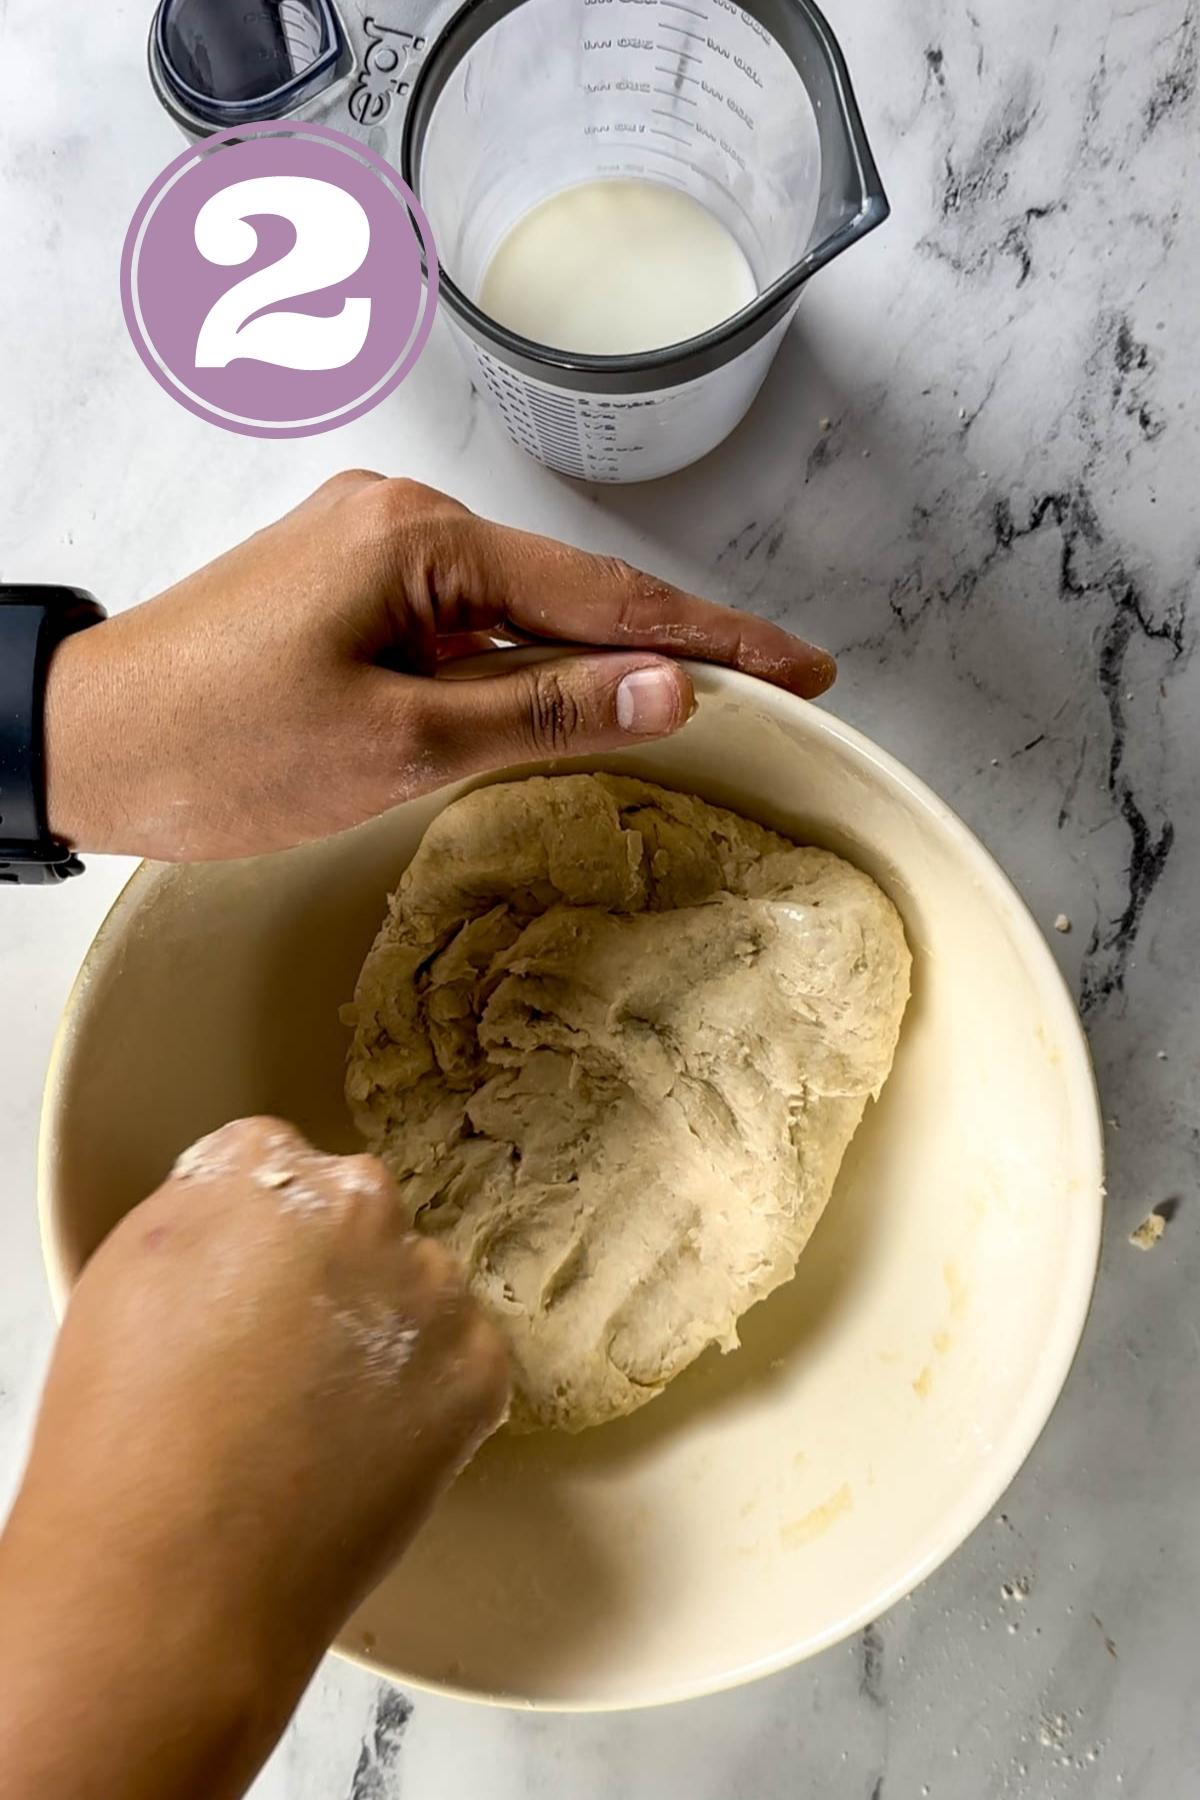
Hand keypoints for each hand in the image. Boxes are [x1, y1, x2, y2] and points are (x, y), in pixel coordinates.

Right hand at [0, 1118, 507, 1799]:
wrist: (176, 1577)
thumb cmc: (122, 1440)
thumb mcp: (127, 1278)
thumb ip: (205, 1215)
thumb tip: (248, 1216)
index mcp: (261, 1166)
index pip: (282, 1165)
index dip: (263, 1237)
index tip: (250, 1289)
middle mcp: (358, 1203)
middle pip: (362, 1218)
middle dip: (337, 1275)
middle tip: (289, 1365)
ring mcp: (429, 1284)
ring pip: (421, 1292)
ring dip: (391, 1337)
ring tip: (325, 1426)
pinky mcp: (480, 1367)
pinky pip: (466, 1363)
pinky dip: (432, 1402)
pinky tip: (369, 1453)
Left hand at [44, 471, 834, 859]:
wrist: (79, 743)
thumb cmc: (217, 749)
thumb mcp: (399, 745)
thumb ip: (543, 711)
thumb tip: (671, 688)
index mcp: (422, 539)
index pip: (605, 596)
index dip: (714, 639)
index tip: (802, 669)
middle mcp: (404, 518)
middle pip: (571, 590)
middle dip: (672, 643)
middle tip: (775, 687)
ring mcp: (374, 548)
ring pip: (520, 610)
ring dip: (596, 659)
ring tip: (700, 702)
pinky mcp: (350, 586)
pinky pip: (469, 622)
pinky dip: (526, 666)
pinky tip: (572, 699)